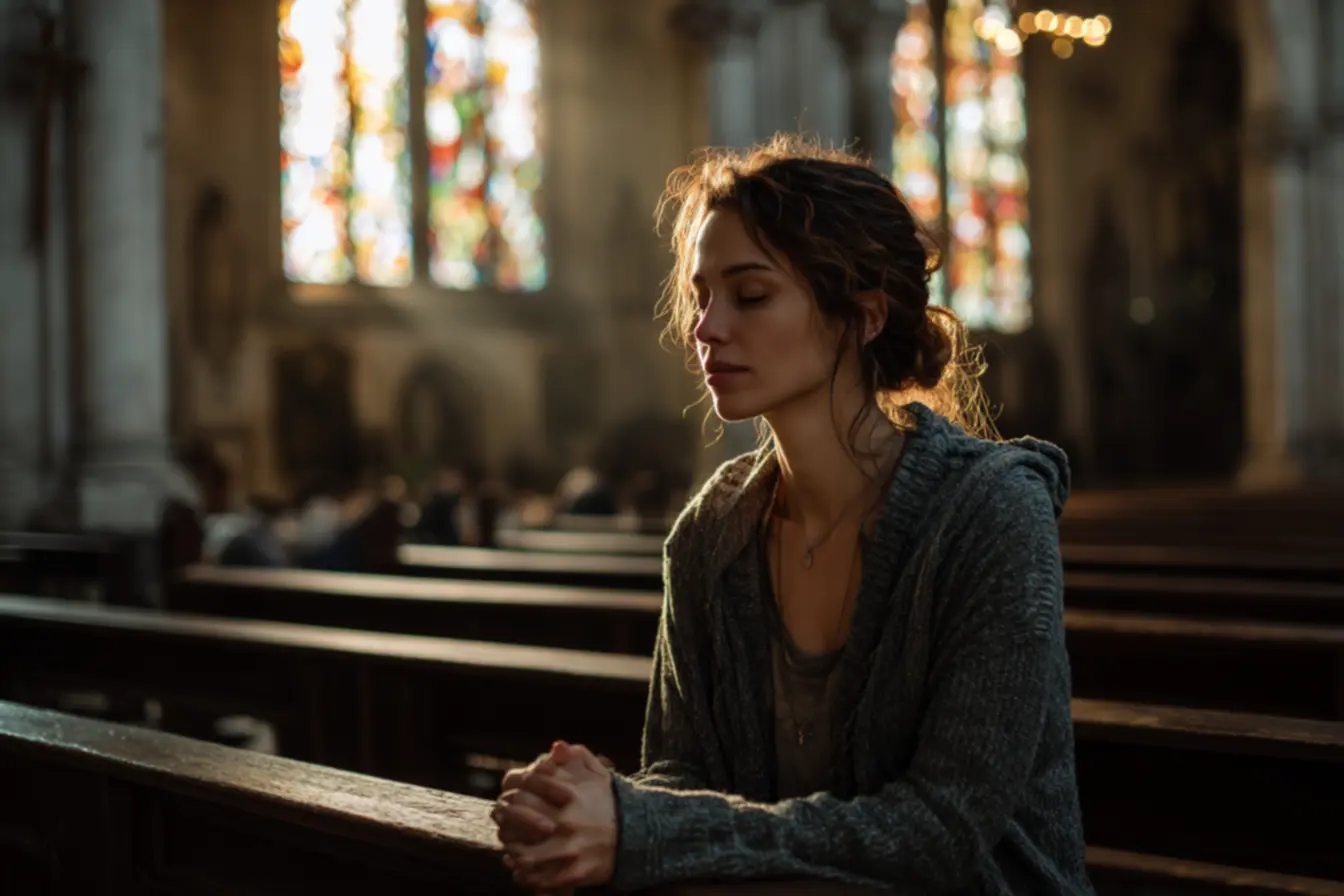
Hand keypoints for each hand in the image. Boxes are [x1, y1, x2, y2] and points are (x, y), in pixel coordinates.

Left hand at [499, 742, 617, 890]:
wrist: (639, 833)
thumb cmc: (611, 801)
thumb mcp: (598, 773)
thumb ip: (576, 756)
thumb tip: (556, 746)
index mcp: (570, 795)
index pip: (526, 788)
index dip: (512, 795)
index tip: (508, 802)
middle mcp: (568, 822)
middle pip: (520, 823)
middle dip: (508, 825)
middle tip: (504, 829)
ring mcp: (572, 849)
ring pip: (527, 856)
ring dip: (516, 855)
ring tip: (512, 854)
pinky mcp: (577, 872)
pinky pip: (544, 880)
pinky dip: (529, 878)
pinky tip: (523, 873)